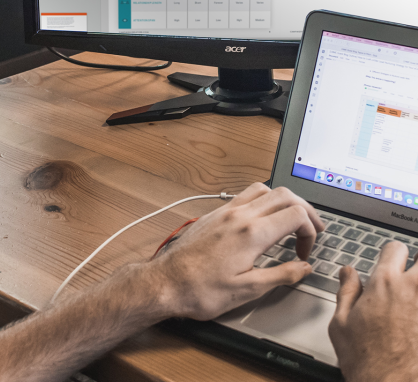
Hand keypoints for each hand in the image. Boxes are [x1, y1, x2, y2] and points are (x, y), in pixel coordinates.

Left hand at [151, 183, 323, 320]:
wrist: (166, 282)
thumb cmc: (201, 290)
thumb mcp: (247, 290)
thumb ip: (281, 275)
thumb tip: (304, 268)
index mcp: (251, 233)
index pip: (295, 214)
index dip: (310, 231)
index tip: (305, 252)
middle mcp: (238, 215)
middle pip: (283, 194)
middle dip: (305, 210)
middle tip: (313, 229)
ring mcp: (224, 211)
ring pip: (263, 188)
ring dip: (283, 201)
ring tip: (291, 220)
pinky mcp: (214, 213)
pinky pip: (244, 195)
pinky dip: (262, 200)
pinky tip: (263, 219)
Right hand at [329, 242, 417, 381]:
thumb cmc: (368, 363)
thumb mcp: (341, 324)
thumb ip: (346, 292)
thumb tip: (348, 273)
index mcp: (385, 283)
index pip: (395, 248)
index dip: (392, 255)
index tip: (391, 264)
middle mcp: (414, 289)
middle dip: (417, 265)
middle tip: (411, 279)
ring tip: (414, 299)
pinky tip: (417, 323)